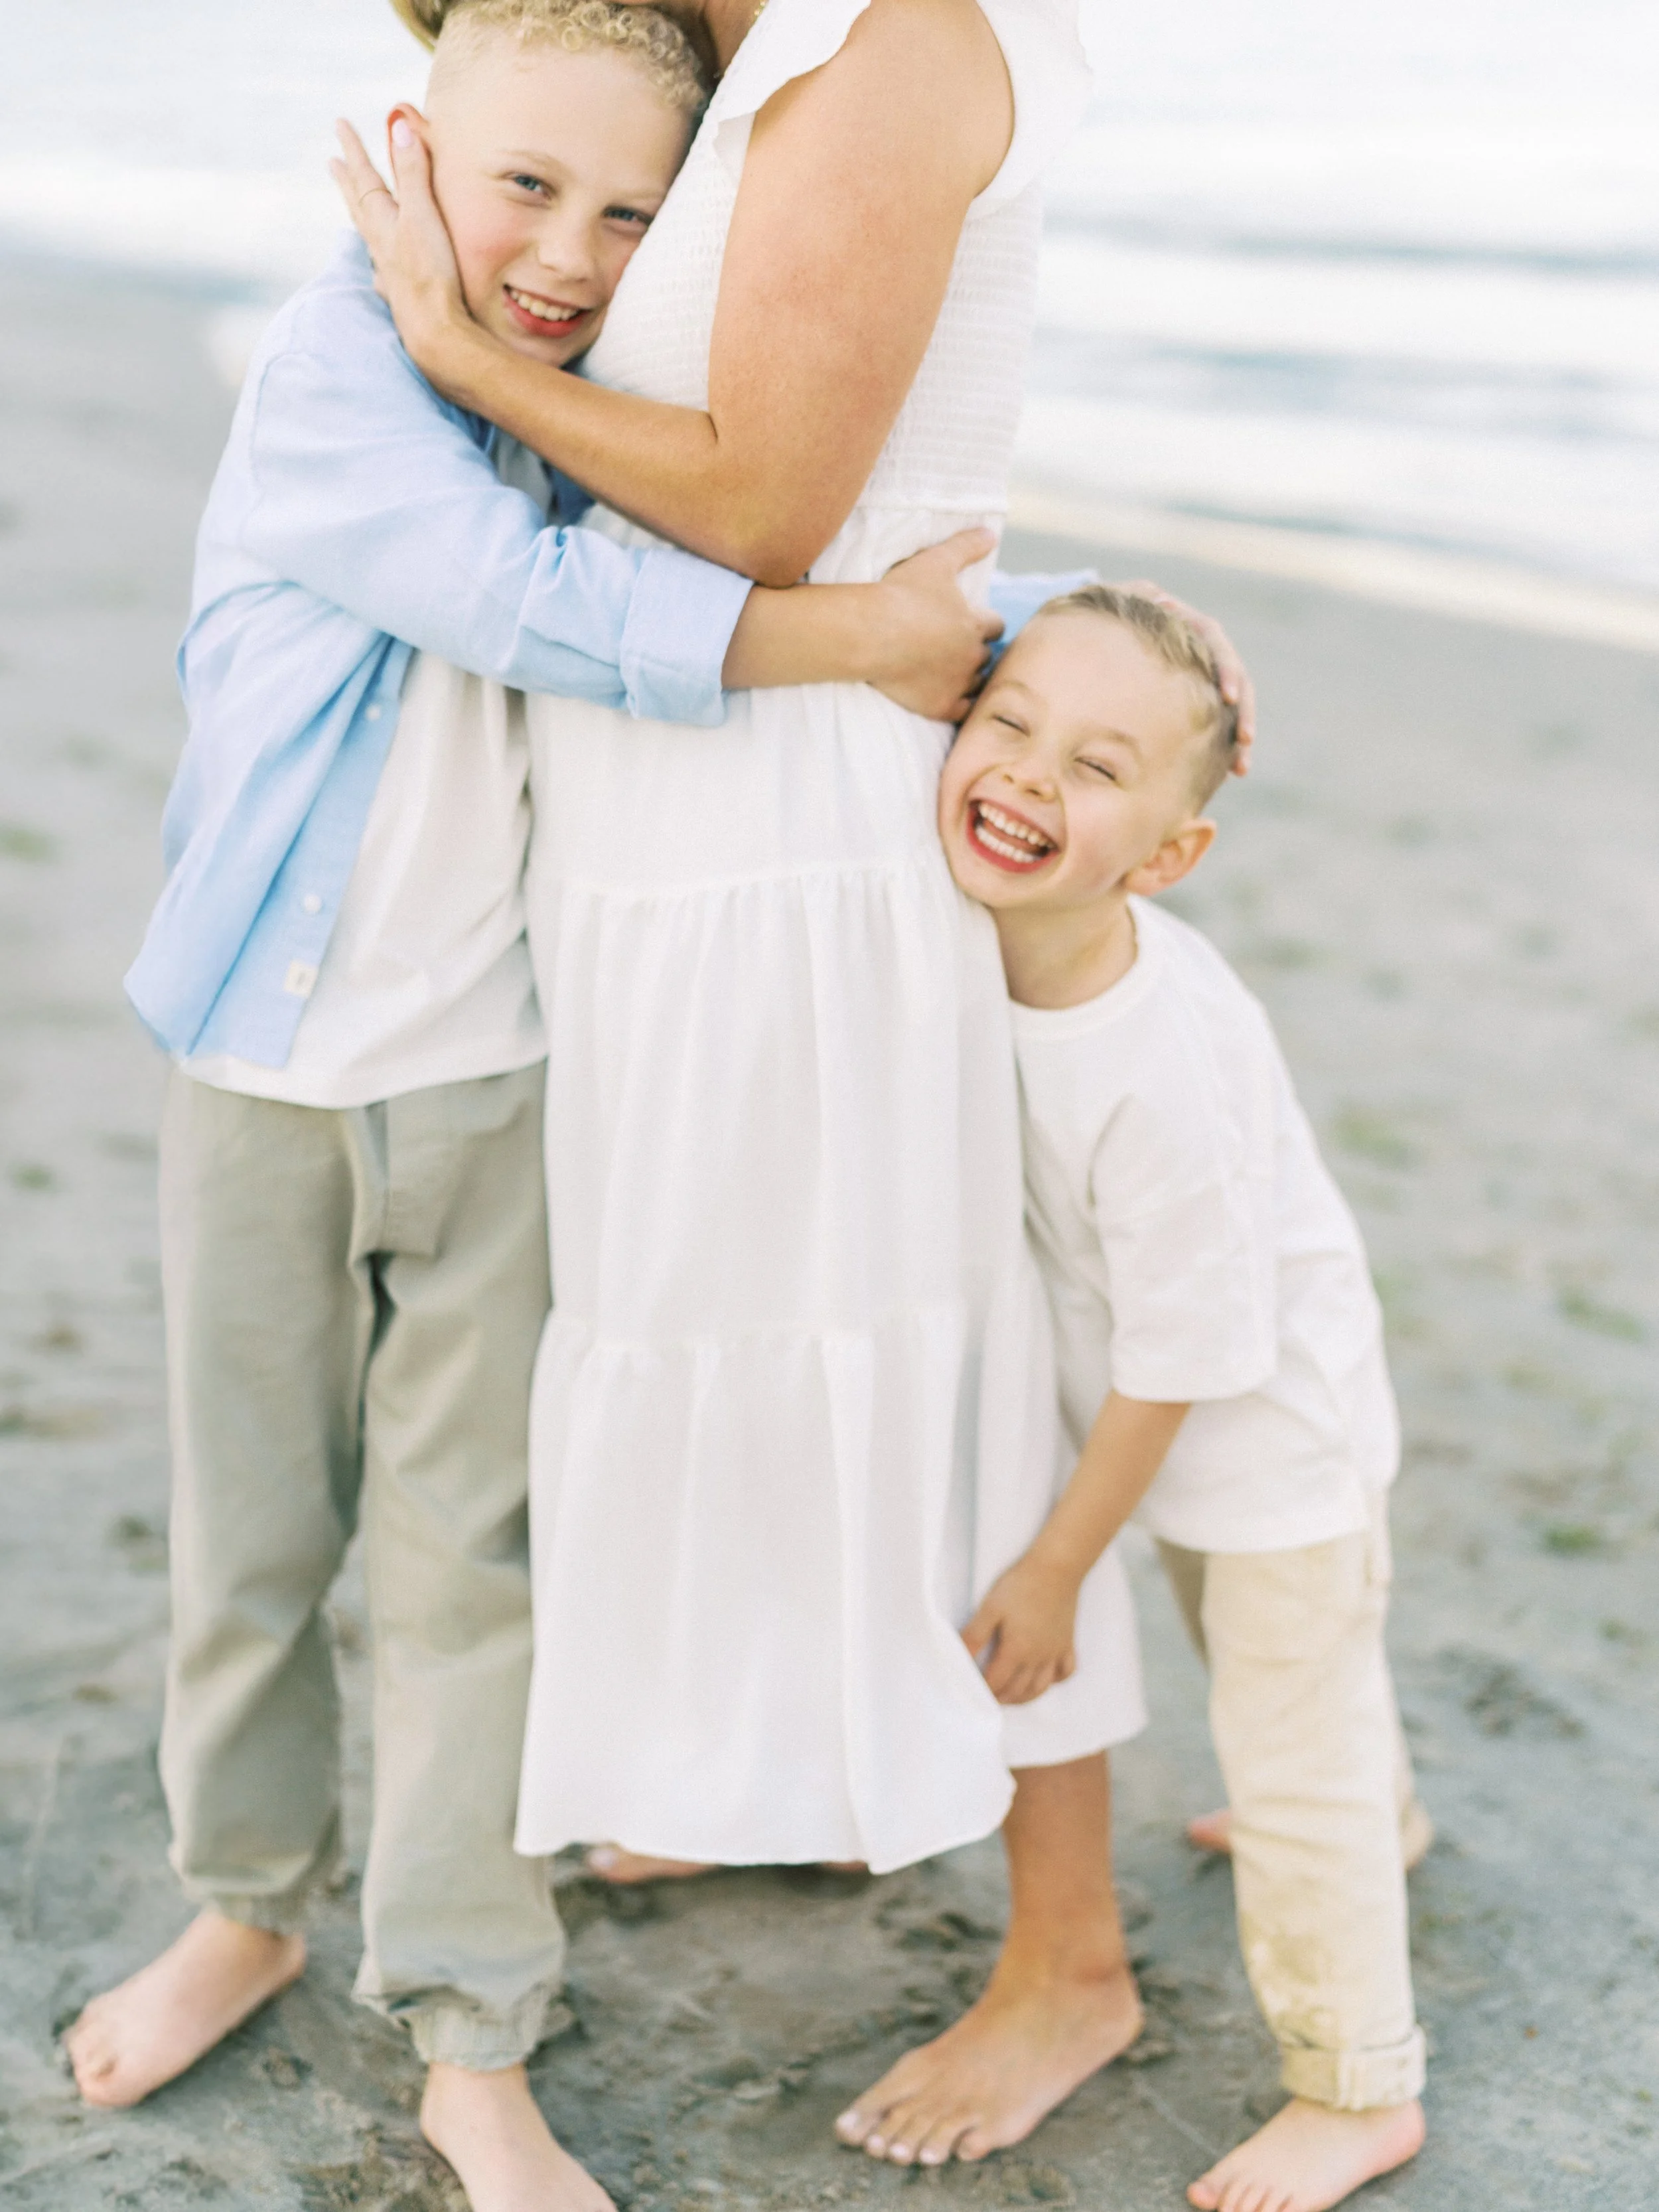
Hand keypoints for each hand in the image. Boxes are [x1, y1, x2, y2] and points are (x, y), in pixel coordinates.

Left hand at [329, 116, 494, 404]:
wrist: (435, 332)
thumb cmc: (430, 274)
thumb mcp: (423, 214)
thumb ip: (413, 173)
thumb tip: (400, 128)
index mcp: (383, 223)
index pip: (364, 178)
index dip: (354, 150)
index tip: (340, 125)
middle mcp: (380, 246)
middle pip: (359, 206)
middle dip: (348, 181)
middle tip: (332, 163)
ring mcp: (389, 272)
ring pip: (368, 237)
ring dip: (359, 219)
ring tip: (352, 209)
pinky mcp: (400, 295)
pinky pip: (383, 271)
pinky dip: (378, 264)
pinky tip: (377, 271)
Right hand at [864, 530, 1004, 721]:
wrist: (870, 634)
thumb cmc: (902, 595)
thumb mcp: (936, 560)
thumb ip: (966, 545)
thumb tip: (992, 534)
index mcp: (975, 624)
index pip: (996, 625)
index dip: (985, 623)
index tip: (971, 623)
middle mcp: (973, 656)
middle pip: (987, 656)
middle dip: (976, 651)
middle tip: (955, 648)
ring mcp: (957, 684)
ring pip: (976, 684)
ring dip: (968, 678)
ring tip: (950, 673)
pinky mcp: (939, 706)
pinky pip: (960, 711)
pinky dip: (956, 704)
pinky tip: (945, 697)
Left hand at [961, 1552, 1080, 1704]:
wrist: (1056, 1568)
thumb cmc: (1021, 1585)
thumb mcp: (990, 1608)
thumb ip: (974, 1636)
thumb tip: (959, 1659)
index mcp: (1017, 1650)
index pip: (997, 1682)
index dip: (983, 1690)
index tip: (973, 1692)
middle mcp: (1038, 1658)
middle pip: (1019, 1690)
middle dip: (1002, 1698)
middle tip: (989, 1699)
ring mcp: (1056, 1652)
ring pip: (1042, 1687)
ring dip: (1026, 1697)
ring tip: (1012, 1697)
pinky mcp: (1068, 1642)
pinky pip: (1067, 1671)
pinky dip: (1057, 1680)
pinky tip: (1047, 1678)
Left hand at [1108, 579, 1256, 773]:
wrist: (1109, 627)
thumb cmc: (1109, 618)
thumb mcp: (1119, 606)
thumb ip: (1136, 603)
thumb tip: (1159, 600)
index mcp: (1189, 623)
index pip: (1215, 642)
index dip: (1226, 670)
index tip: (1228, 697)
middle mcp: (1205, 648)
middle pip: (1234, 678)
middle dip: (1243, 711)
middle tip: (1245, 739)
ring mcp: (1205, 673)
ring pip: (1232, 704)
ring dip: (1239, 735)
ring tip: (1240, 767)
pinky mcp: (1200, 695)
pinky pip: (1220, 720)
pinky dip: (1226, 745)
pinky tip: (1232, 771)